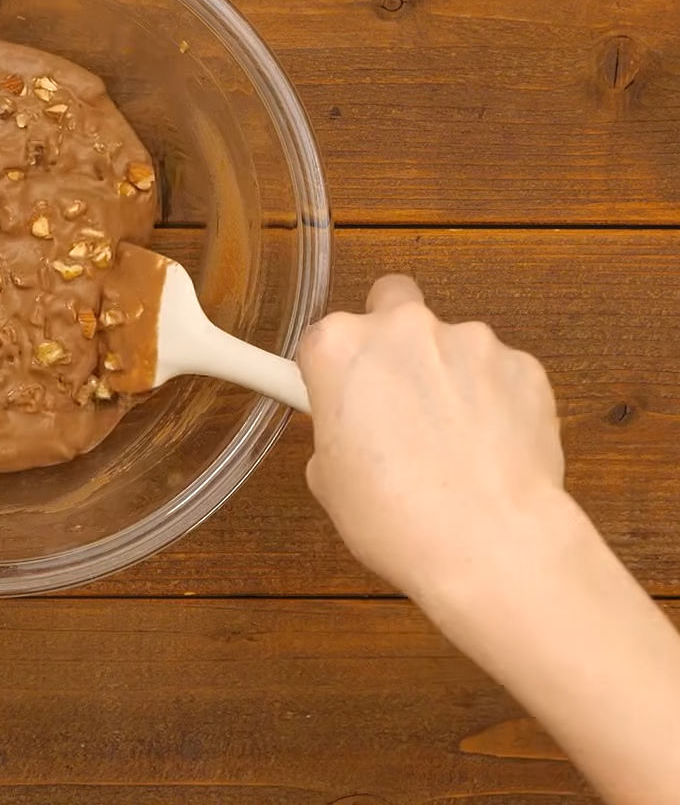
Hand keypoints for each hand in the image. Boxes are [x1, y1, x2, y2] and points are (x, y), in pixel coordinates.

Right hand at [296, 274, 563, 601]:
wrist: (489, 543)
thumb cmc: (399, 517)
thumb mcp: (328, 479)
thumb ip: (337, 430)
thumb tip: (357, 430)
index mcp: (340, 348)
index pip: (322, 336)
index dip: (332, 369)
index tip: (338, 392)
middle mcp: (403, 328)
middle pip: (391, 304)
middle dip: (392, 339)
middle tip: (394, 398)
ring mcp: (470, 342)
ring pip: (451, 342)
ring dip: (446, 374)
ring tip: (449, 441)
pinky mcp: (523, 366)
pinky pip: (499, 372)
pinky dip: (493, 399)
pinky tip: (486, 448)